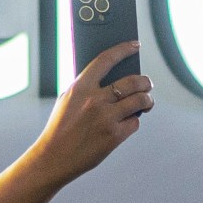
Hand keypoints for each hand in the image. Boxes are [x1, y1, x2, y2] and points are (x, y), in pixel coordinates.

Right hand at [30, 42, 151, 184]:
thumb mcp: (68, 100)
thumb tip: (115, 78)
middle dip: (145, 81)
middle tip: (147, 83)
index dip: (124, 49)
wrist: (54, 157)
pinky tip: (128, 121)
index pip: (106, 59)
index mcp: (80, 87)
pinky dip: (134, 121)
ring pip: (141, 100)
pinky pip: (135, 122)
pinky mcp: (114, 135)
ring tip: (146, 100)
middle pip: (133, 81)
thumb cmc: (61, 127)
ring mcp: (106, 118)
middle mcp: (95, 100)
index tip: (135, 45)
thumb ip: (87, 87)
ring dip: (147, 99)